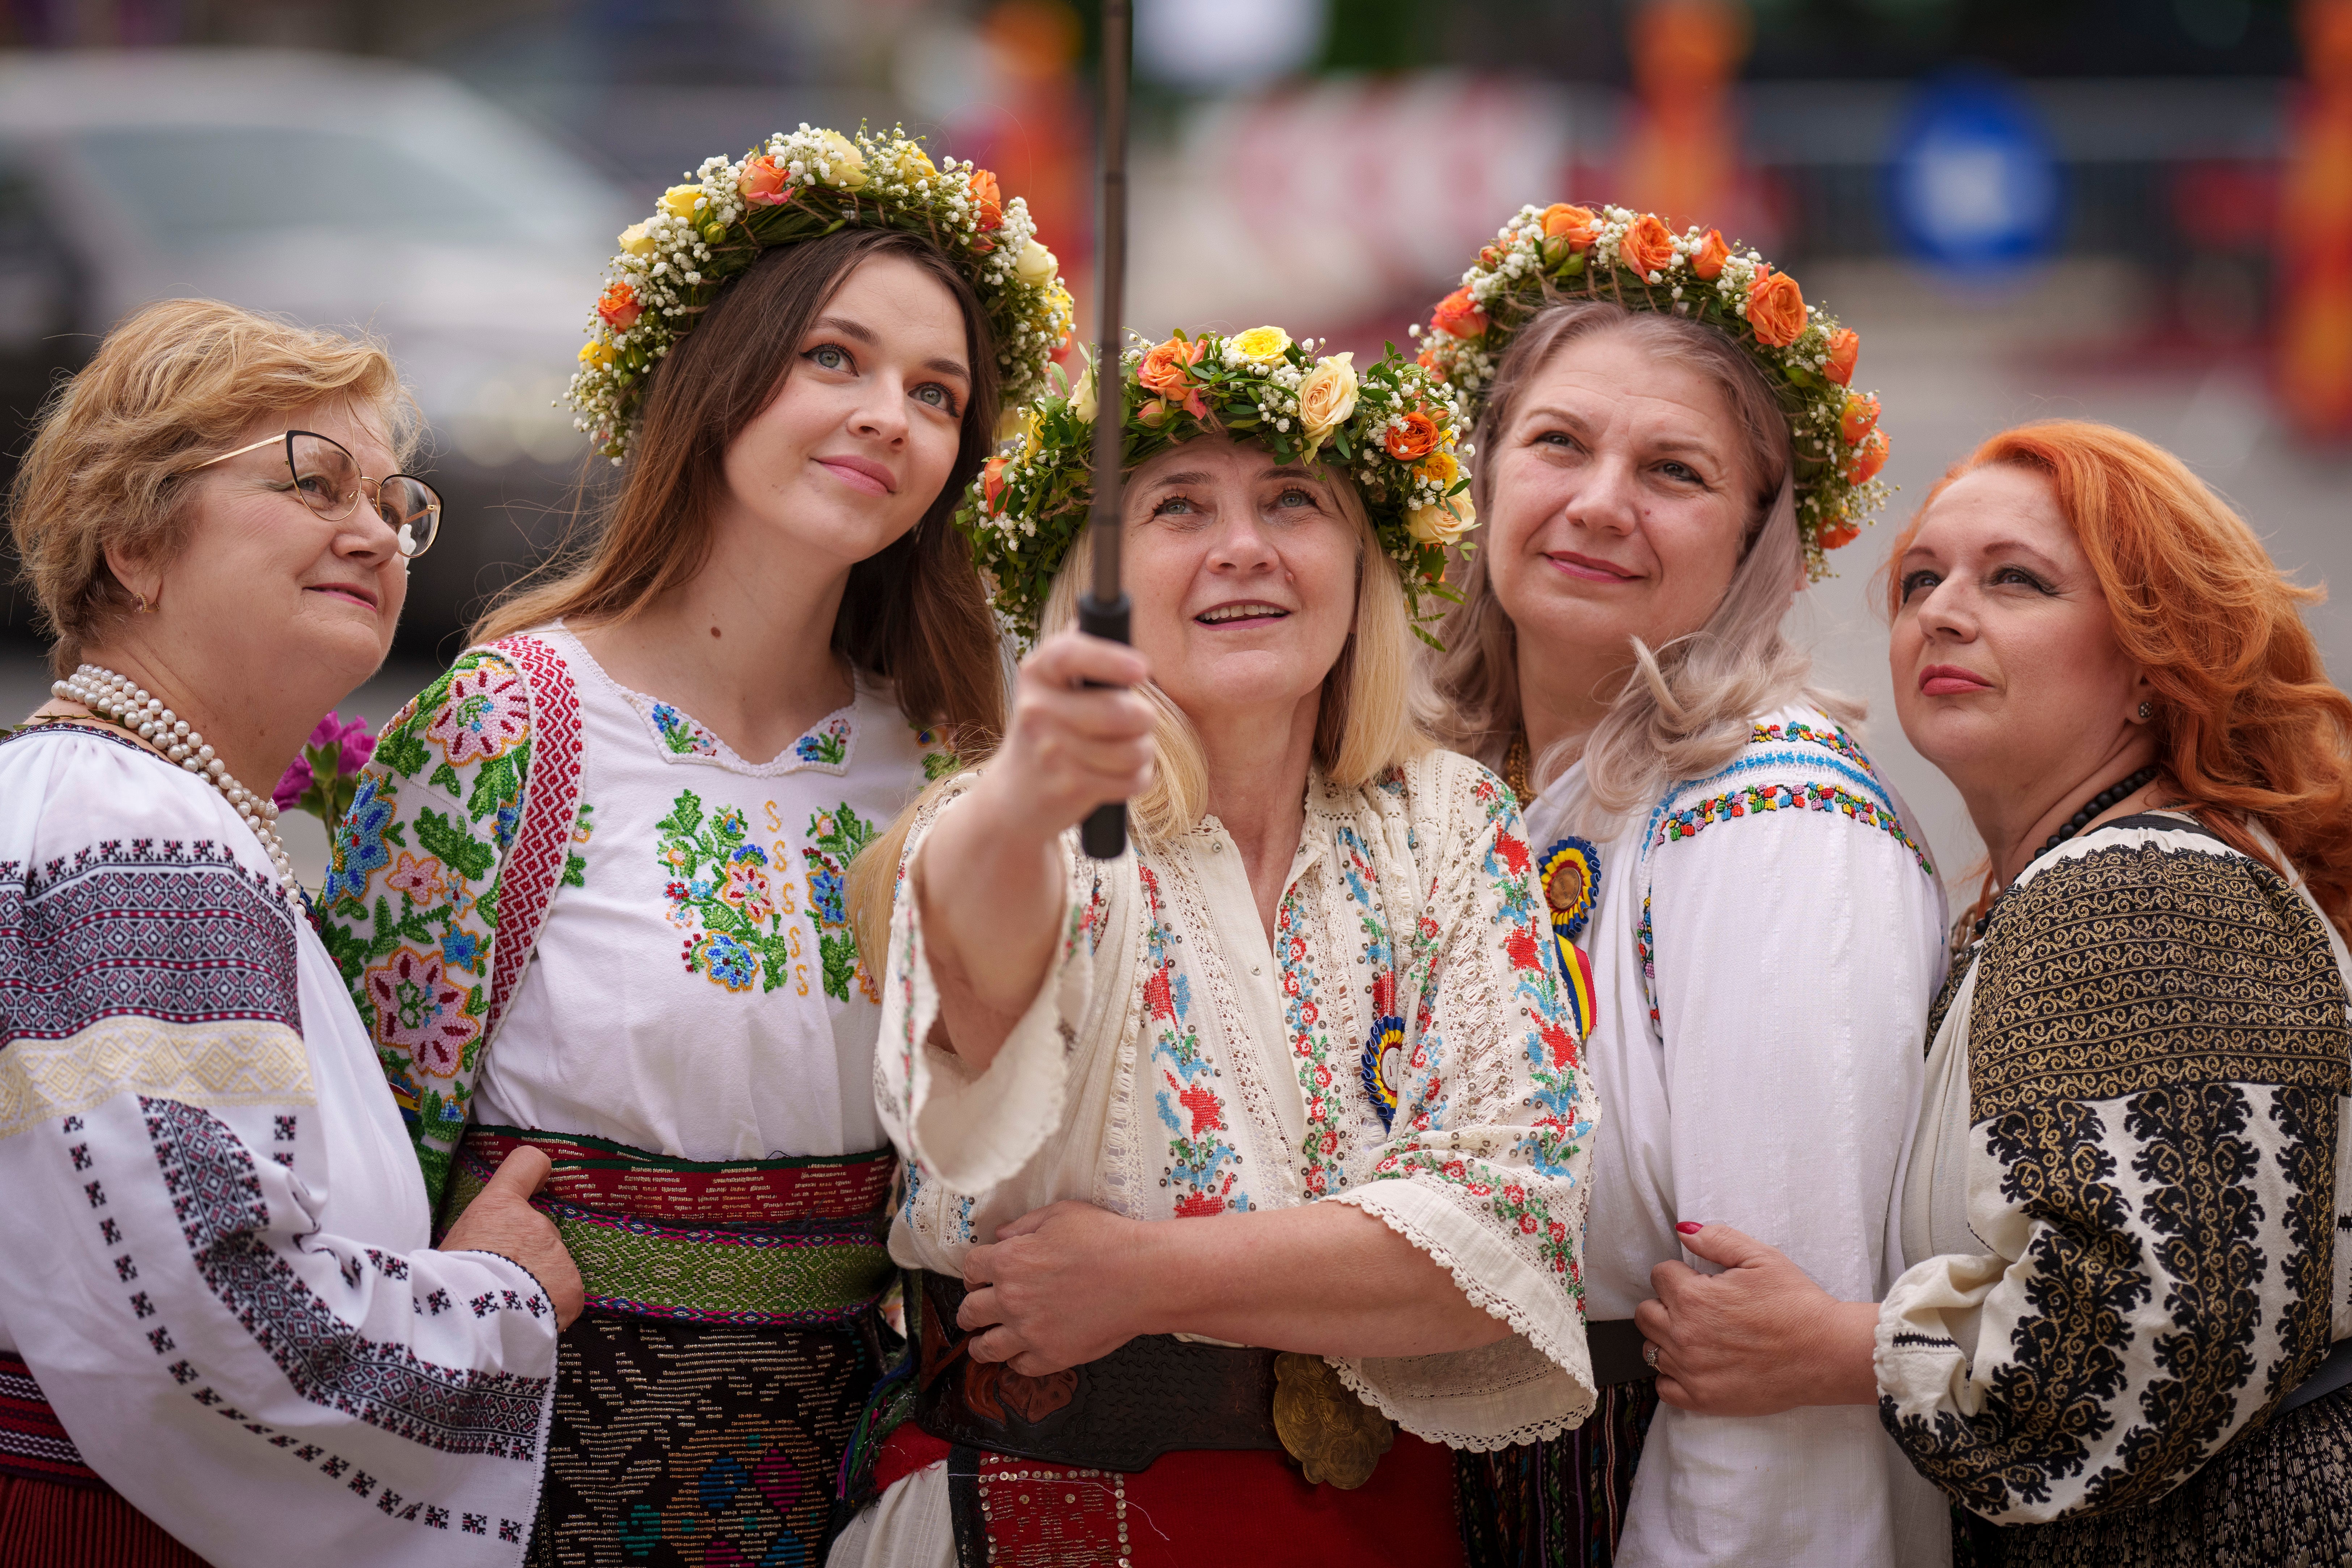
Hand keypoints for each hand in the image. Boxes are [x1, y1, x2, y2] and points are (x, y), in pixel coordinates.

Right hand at [439, 1147, 584, 1329]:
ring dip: (537, 1284)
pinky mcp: (572, 1286)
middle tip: (500, 1284)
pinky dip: (550, 1308)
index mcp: (498, 1207)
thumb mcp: (451, 1249)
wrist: (466, 1323)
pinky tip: (527, 1320)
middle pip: (539, 1234)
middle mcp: (535, 1222)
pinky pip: (564, 1296)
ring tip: (510, 1308)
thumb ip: (481, 1238)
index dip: (536, 1172)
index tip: (539, 1185)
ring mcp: (557, 1252)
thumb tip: (485, 1251)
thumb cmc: (446, 1286)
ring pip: (552, 1267)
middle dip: (526, 1256)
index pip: (527, 1163)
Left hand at [959, 1200, 1157, 1374]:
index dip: (973, 1271)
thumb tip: (1000, 1235)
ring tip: (984, 1342)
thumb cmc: (1107, 1240)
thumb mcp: (1062, 1214)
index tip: (978, 1276)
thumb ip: (1024, 1225)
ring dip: (981, 1343)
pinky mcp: (1051, 1357)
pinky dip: (1017, 1360)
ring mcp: (1030, 1332)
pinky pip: (1019, 1367)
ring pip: (985, 1348)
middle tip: (976, 1310)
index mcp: (1009, 1261)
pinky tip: (1021, 1353)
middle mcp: (1011, 1299)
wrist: (1143, 1276)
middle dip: (970, 1309)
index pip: (970, 1268)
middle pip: (969, 1311)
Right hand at [970, 631, 1155, 845]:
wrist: (1013, 798)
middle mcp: (1036, 710)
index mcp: (1035, 675)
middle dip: (1145, 718)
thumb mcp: (1049, 689)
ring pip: (1133, 749)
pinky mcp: (1068, 788)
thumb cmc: (1047, 733)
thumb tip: (1099, 615)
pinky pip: (1132, 779)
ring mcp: (1050, 752)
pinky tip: (1120, 776)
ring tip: (1127, 750)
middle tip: (1140, 720)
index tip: (1142, 669)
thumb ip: (1077, 654)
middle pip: (1119, 711)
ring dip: (1143, 751)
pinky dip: (1137, 779)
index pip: (1068, 654)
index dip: (1109, 659)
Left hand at [1634, 1222, 1879, 1415]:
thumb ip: (1716, 1240)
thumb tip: (1683, 1230)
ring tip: (1700, 1335)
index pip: (1659, 1275)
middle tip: (1698, 1308)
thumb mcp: (1761, 1258)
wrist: (1827, 1353)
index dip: (1681, 1275)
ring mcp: (1690, 1371)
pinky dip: (1674, 1376)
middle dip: (1667, 1304)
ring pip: (1650, 1348)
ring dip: (1668, 1338)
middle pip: (1646, 1313)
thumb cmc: (1797, 1304)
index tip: (1702, 1282)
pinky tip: (1697, 1365)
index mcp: (1693, 1298)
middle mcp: (1684, 1335)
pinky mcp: (1702, 1399)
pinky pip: (1663, 1387)